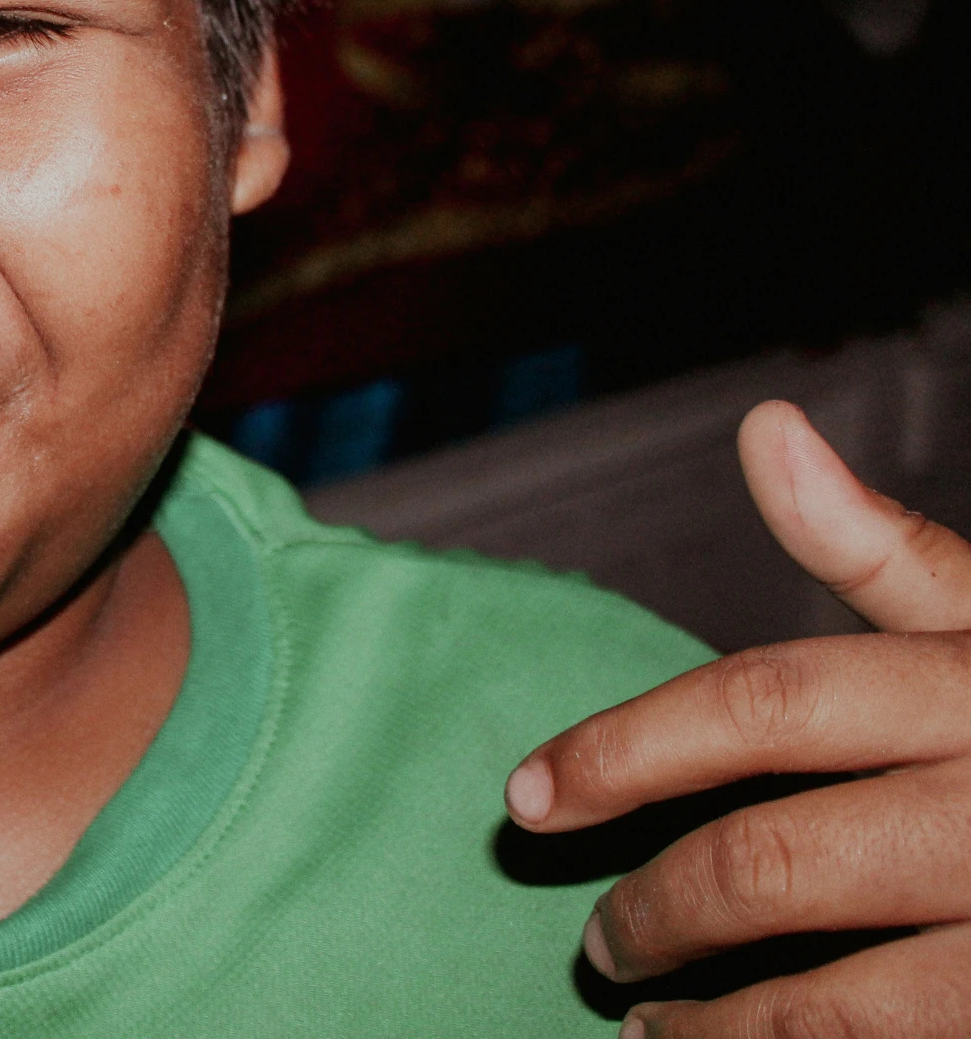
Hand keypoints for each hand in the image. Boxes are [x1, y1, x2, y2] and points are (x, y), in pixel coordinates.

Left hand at [506, 401, 970, 1037]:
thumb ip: (883, 548)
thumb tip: (763, 427)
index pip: (758, 704)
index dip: (621, 749)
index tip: (523, 799)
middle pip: (775, 861)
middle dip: (658, 907)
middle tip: (598, 939)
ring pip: (834, 1002)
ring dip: (719, 1025)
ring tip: (649, 1026)